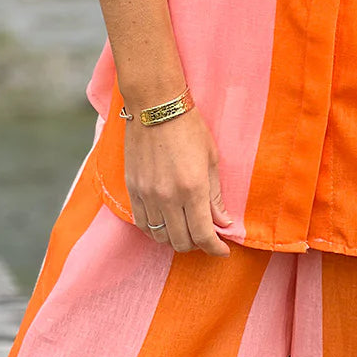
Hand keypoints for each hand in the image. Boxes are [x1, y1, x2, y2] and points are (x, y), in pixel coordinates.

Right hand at [124, 105, 233, 255]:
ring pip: (160, 237)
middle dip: (198, 245)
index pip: (204, 236)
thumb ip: (215, 195)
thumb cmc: (189, 127)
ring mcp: (147, 196)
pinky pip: (143, 225)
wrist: (155, 106)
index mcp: (193, 188)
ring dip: (176, 239)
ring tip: (187, 228)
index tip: (222, 250)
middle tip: (207, 236)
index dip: (215, 249)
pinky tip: (166, 223)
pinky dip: (156, 231)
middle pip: (182, 242)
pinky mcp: (133, 190)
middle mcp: (168, 197)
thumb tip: (223, 223)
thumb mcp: (211, 158)